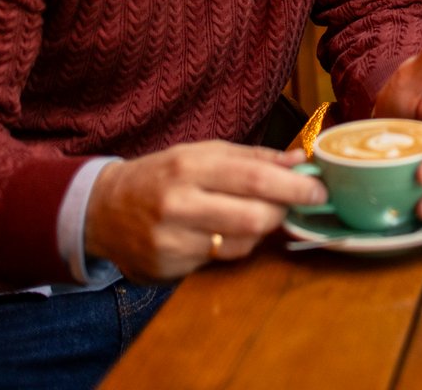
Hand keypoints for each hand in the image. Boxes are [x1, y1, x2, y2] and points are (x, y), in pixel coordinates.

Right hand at [83, 140, 325, 282]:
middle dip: (282, 213)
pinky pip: (219, 262)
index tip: (319, 190)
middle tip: (289, 206)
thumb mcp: (202, 153)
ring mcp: (171, 240)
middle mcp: (179, 203)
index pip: (255, 178)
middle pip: (254, 217)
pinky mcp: (167, 268)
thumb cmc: (162, 176)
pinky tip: (218, 234)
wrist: (102, 210)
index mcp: (190, 165)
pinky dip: (230, 248)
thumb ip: (253, 158)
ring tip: (249, 216)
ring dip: (258, 232)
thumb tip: (301, 160)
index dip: (295, 187)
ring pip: (241, 244)